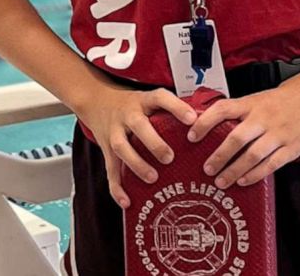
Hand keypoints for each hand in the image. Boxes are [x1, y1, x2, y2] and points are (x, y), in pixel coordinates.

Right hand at [72, 84, 196, 208]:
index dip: (176, 107)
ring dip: (137, 164)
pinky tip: (127, 201)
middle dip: (154, 142)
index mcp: (143, 101)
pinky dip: (117, 188)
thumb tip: (203, 123)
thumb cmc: (133, 105)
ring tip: (153, 178)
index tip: (192, 119)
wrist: (96, 102)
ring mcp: (115, 132)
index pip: (160, 98)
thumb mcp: (149, 99)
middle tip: (170, 158)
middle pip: (138, 125)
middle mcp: (127, 114)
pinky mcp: (106, 150)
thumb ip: (171, 109)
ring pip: (122, 148)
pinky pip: (110, 170)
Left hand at [188, 69, 299, 188]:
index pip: (222, 109)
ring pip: (252, 155)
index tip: (191, 135)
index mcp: (253, 103)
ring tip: (221, 181)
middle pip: (236, 138)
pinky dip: (255, 174)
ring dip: (234, 170)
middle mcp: (264, 118)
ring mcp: (279, 134)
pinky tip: (244, 181)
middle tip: (207, 169)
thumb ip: (241, 111)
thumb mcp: (261, 97)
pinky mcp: (292, 147)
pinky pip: (271, 164)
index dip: (204, 122)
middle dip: (219, 156)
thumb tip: (213, 122)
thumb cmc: (288, 97)